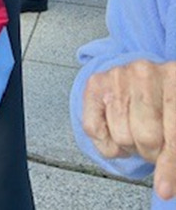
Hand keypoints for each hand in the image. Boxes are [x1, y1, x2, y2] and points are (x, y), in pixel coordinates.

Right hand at [83, 60, 175, 199]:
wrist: (149, 79)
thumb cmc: (168, 104)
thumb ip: (174, 151)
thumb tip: (164, 188)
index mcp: (175, 79)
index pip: (172, 134)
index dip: (168, 164)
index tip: (165, 187)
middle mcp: (145, 72)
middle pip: (146, 137)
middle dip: (151, 151)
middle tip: (154, 144)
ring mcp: (118, 75)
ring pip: (121, 136)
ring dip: (130, 146)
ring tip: (137, 132)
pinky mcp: (96, 82)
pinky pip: (93, 128)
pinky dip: (106, 143)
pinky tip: (117, 131)